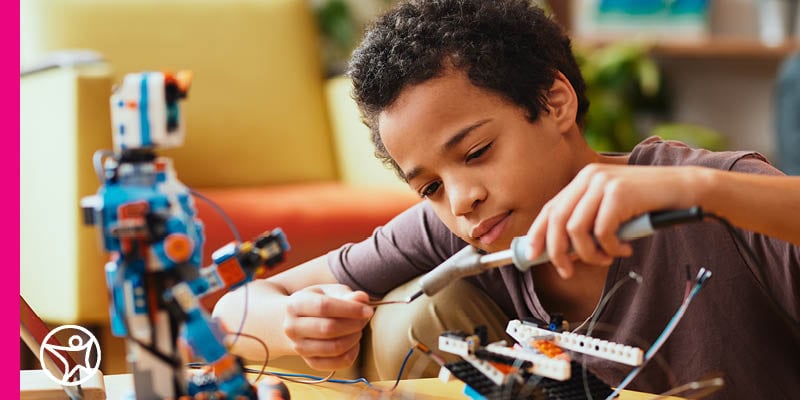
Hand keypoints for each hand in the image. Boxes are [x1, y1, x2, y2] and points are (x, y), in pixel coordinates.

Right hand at [283, 284, 373, 370]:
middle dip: (354, 324)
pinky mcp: (310, 362)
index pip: (324, 307)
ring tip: (358, 329)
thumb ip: (346, 294)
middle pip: (329, 329)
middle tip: (364, 319)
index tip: (368, 310)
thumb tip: (362, 299)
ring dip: (354, 339)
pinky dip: (351, 354)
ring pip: (334, 348)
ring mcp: (299, 347)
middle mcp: (292, 327)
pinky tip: (354, 343)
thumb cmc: (317, 303)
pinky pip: (336, 363)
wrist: (296, 321)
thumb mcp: (329, 292)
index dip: (350, 309)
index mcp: (296, 305)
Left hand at [526, 163, 701, 277]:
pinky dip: (610, 248)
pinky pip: (601, 232)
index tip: (532, 255)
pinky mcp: (618, 194)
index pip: (550, 208)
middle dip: (557, 251)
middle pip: (557, 220)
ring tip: (606, 258)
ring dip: (589, 253)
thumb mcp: (612, 210)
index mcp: (584, 180)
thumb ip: (588, 223)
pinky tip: (624, 247)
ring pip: (576, 230)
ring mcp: (603, 183)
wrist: (685, 190)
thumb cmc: (648, 205)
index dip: (538, 233)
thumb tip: (563, 251)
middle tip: (566, 271)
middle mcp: (589, 178)